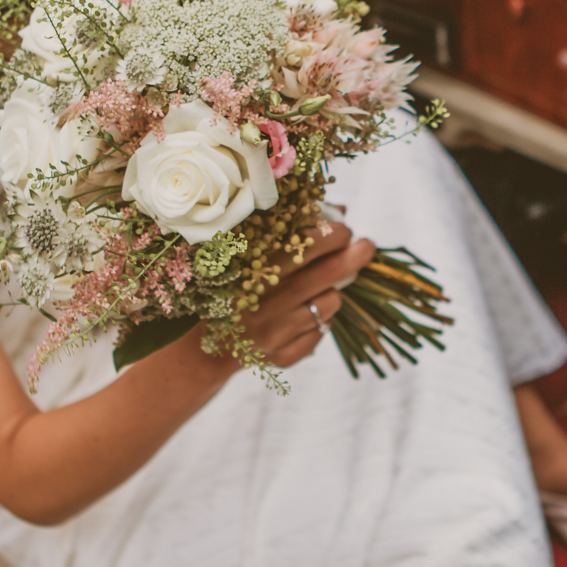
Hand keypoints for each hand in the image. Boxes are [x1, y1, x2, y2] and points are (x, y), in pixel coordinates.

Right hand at [232, 221, 375, 368]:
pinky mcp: (283, 356)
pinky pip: (319, 332)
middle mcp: (266, 300)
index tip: (343, 230)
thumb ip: (291, 231)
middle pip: (329, 273)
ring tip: (314, 288)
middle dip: (355, 255)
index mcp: (254, 268)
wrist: (200, 348)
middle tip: (366, 246)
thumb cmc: (228, 289)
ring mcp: (276, 331)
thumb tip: (340, 210)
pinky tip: (299, 316)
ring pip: (330, 303)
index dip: (334, 233)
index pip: (308, 243)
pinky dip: (316, 322)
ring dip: (330, 292)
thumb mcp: (246, 256)